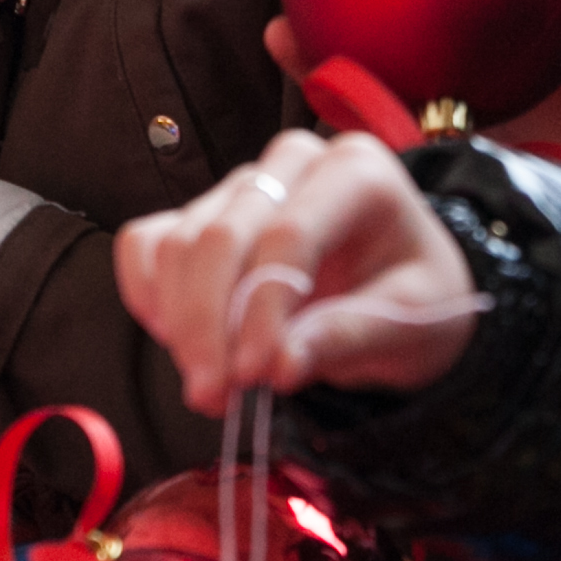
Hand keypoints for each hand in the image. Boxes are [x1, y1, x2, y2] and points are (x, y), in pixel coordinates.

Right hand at [114, 129, 477, 413]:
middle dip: (207, 325)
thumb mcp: (413, 323)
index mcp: (358, 171)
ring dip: (179, 325)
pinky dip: (148, 296)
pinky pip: (145, 243)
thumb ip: (351, 337)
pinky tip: (178, 343)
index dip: (263, 310)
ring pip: (178, 244)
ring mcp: (241, 183)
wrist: (400, 289)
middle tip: (214, 397)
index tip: (256, 376)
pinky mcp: (201, 210)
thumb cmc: (415, 297)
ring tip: (211, 389)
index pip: (290, 234)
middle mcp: (293, 162)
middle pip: (221, 236)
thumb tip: (280, 366)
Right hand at [261, 0, 560, 212]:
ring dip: (311, 55)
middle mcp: (441, 74)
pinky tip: (321, 103)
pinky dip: (342, 124)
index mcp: (479, 44)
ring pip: (352, 80)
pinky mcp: (419, 168)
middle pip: (368, 22)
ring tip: (279, 29)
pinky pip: (372, 141)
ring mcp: (424, 120)